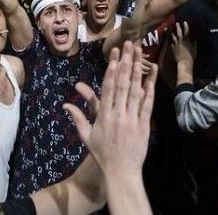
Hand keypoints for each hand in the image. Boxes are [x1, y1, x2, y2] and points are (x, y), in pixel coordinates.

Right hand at [64, 41, 157, 176]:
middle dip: (126, 62)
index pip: (108, 87)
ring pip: (136, 90)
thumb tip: (65, 104)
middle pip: (123, 83)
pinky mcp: (144, 124)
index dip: (112, 69)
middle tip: (129, 45)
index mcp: (104, 115)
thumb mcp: (86, 136)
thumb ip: (77, 117)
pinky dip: (150, 88)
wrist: (121, 172)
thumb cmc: (102, 154)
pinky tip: (152, 75)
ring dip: (138, 70)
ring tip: (140, 53)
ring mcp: (132, 118)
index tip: (114, 54)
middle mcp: (119, 114)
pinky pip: (147, 103)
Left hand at [170, 21, 194, 64]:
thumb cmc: (191, 57)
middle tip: (177, 23)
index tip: (184, 22)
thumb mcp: (195, 50)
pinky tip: (170, 39)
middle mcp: (181, 42)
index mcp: (187, 42)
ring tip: (170, 29)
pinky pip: (172, 44)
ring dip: (172, 33)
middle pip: (179, 33)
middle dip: (178, 28)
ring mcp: (176, 45)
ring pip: (174, 37)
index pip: (186, 32)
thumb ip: (194, 44)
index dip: (186, 27)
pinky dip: (172, 41)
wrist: (184, 63)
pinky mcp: (173, 49)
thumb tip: (195, 40)